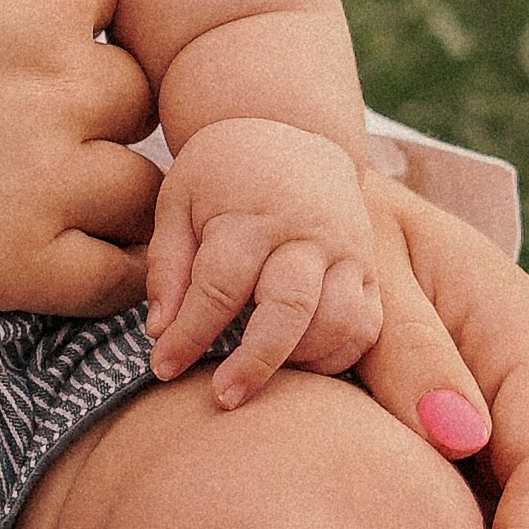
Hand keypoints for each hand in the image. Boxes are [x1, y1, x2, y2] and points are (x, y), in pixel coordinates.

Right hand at [0, 0, 156, 314]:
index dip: (67, 12)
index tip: (9, 33)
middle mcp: (63, 66)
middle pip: (131, 86)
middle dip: (87, 98)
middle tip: (18, 115)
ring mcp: (44, 168)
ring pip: (139, 182)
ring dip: (105, 183)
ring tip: (41, 187)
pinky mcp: (11, 257)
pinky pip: (113, 273)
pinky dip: (110, 269)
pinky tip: (58, 252)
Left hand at [145, 118, 383, 401]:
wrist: (292, 131)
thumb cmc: (222, 175)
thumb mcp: (178, 201)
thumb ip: (167, 265)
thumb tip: (158, 331)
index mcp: (253, 216)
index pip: (219, 285)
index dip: (189, 333)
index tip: (162, 367)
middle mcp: (307, 234)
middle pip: (289, 308)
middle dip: (255, 361)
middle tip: (222, 397)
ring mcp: (347, 252)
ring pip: (339, 322)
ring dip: (300, 361)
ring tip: (259, 376)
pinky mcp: (370, 269)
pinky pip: (367, 326)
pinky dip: (337, 355)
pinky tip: (297, 366)